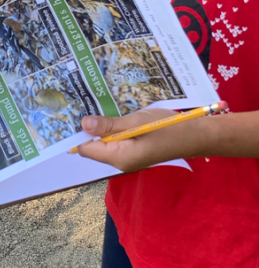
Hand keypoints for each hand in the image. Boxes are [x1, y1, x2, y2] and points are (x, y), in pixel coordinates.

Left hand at [74, 108, 200, 173]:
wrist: (197, 135)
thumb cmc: (168, 128)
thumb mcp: (137, 122)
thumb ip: (109, 126)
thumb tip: (83, 124)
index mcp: (119, 158)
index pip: (86, 149)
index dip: (77, 134)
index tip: (70, 115)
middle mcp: (121, 161)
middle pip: (94, 146)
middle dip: (88, 129)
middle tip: (79, 106)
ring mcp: (129, 157)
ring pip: (105, 143)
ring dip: (101, 128)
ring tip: (91, 107)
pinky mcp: (136, 150)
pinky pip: (117, 141)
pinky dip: (112, 130)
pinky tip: (111, 115)